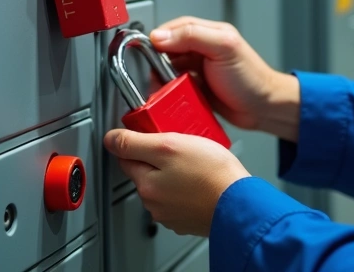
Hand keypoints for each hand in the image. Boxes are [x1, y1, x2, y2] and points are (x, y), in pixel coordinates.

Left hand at [104, 129, 249, 236]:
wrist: (243, 205)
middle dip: (159, 157)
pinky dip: (189, 187)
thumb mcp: (169, 145)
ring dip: (175, 173)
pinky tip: (203, 178)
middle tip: (181, 146)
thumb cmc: (212, 175)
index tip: (152, 133)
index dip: (138, 140)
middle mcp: (155, 204)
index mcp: (146, 185)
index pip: (126, 157)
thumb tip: (110, 139)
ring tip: (197, 162)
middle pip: (145, 171)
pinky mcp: (191, 219)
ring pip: (165, 184)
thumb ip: (135, 143)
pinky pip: (183, 197)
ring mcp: (173, 215)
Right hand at [151, 17, 299, 140]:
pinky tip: (171, 96)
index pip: (174, 28)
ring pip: (166, 70)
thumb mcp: (223, 48)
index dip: (159, 38)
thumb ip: (192, 36)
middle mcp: (200, 49)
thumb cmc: (251, 78)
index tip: (148, 50)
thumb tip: (161, 35)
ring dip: (162, 78)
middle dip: (157, 61)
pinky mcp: (194, 88)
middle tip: (157, 72)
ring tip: (164, 85)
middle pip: (166, 50)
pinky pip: (173, 88)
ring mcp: (196, 69)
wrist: (263, 109)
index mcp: (207, 32)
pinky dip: (169, 92)